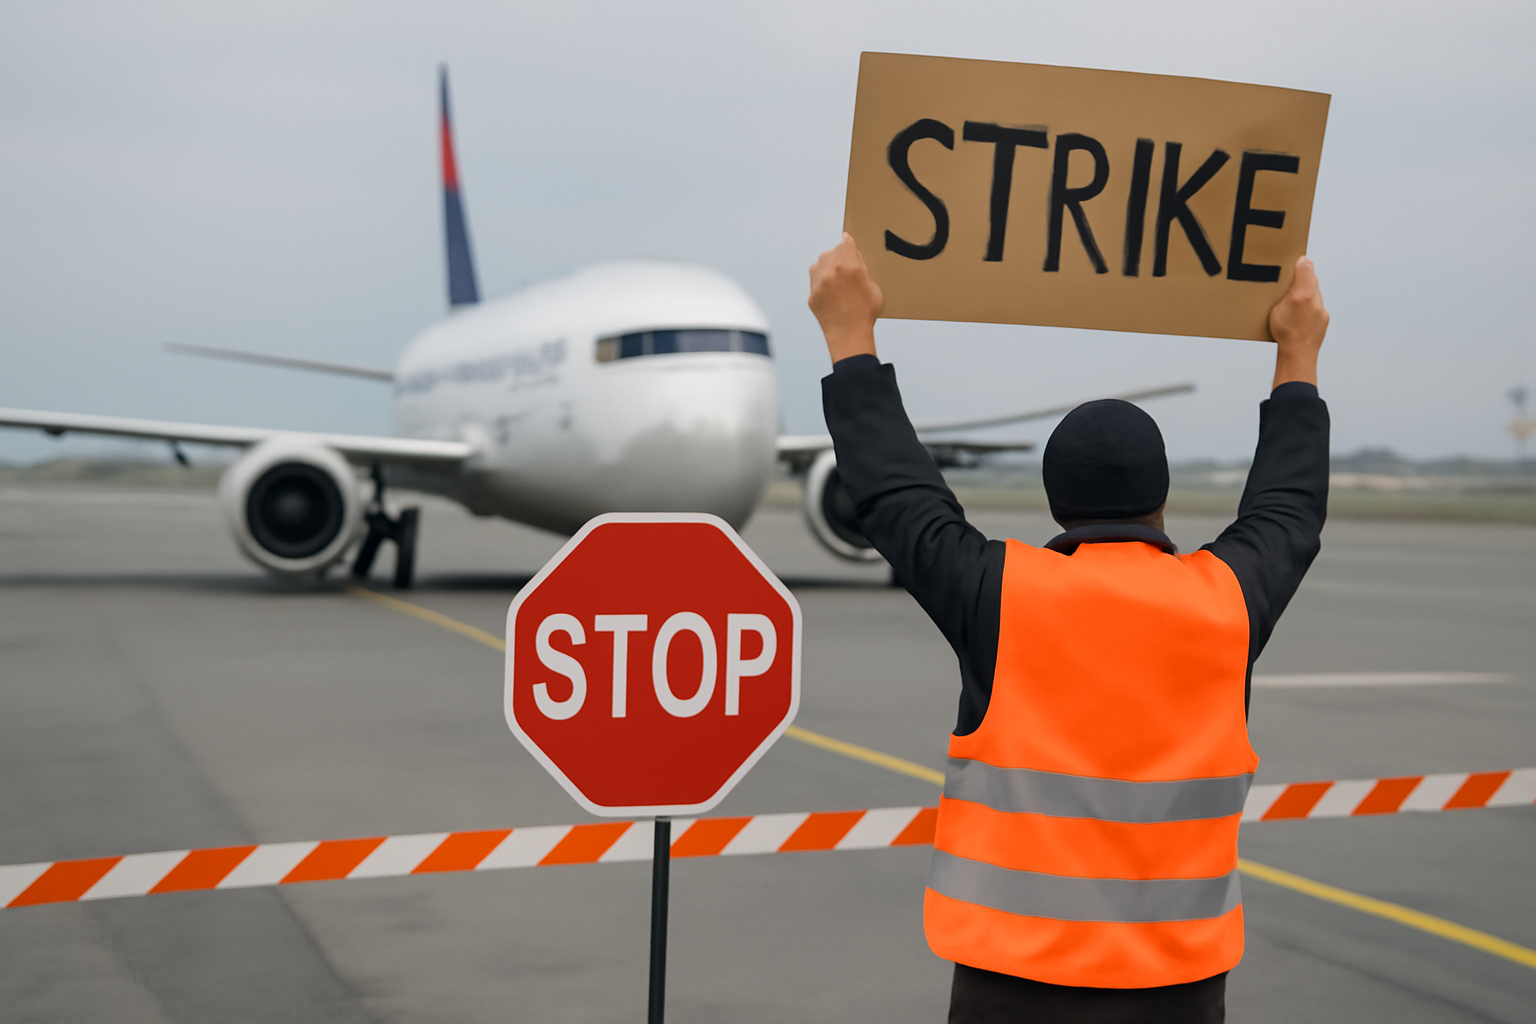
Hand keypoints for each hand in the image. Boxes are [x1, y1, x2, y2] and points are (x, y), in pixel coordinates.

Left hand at [809, 232, 883, 363]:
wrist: (848, 334)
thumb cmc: (865, 313)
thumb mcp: (874, 287)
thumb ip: (863, 269)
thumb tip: (855, 257)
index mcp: (850, 266)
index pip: (847, 242)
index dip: (849, 241)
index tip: (848, 239)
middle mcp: (831, 271)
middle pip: (833, 250)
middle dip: (840, 254)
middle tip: (848, 265)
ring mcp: (819, 282)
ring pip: (820, 262)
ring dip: (828, 264)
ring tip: (837, 276)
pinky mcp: (812, 293)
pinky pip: (814, 279)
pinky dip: (821, 279)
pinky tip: (831, 289)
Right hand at [1268, 256, 1328, 388]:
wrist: (1297, 356)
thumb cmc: (1290, 331)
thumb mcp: (1292, 298)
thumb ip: (1301, 278)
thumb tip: (1306, 260)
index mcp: (1310, 294)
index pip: (1308, 272)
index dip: (1299, 267)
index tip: (1291, 263)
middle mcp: (1318, 304)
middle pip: (1309, 286)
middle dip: (1299, 283)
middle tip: (1285, 285)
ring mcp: (1319, 317)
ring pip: (1309, 302)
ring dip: (1300, 299)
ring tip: (1287, 304)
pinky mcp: (1317, 328)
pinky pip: (1309, 315)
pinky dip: (1302, 313)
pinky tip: (1293, 319)